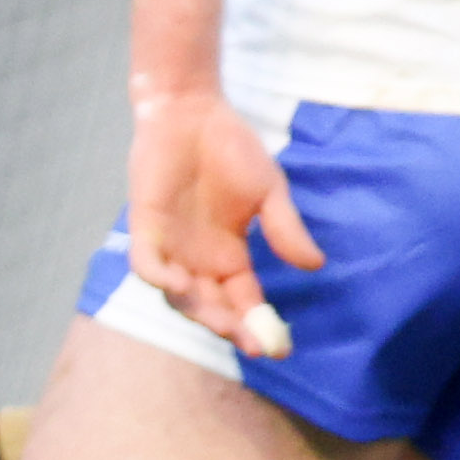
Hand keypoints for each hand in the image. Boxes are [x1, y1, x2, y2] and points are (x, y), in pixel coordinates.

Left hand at [126, 90, 321, 361]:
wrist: (192, 112)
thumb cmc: (231, 149)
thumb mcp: (269, 192)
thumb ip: (285, 228)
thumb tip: (314, 265)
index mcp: (230, 257)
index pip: (244, 302)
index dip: (259, 325)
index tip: (280, 348)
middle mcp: (198, 260)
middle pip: (212, 307)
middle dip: (231, 328)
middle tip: (253, 344)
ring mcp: (170, 246)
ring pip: (180, 295)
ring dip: (200, 312)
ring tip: (223, 324)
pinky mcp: (145, 227)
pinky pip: (147, 264)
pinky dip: (160, 278)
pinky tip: (180, 285)